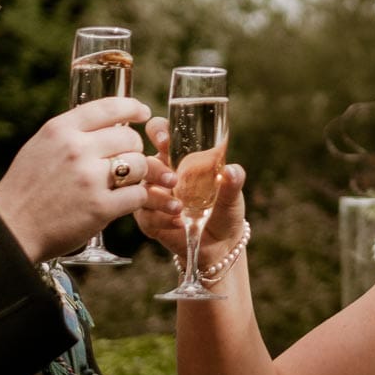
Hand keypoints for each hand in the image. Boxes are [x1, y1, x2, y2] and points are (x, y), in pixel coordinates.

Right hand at [0, 97, 151, 261]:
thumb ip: (71, 133)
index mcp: (60, 130)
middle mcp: (75, 149)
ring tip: (121, 183)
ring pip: (139, 164)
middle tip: (124, 162)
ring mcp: (89, 178)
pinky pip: (138, 194)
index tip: (143, 113)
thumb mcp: (40, 147)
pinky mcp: (100, 207)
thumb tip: (109, 122)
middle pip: (129, 138)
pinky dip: (134, 199)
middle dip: (132, 149)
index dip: (132, 108)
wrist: (10, 230)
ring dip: (136, 175)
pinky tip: (121, 201)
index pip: (108, 107)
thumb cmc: (26, 189)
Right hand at [136, 115, 247, 257]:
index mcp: (177, 157)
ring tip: (180, 208)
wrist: (220, 243)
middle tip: (173, 179)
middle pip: (143, 161)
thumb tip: (232, 171)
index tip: (165, 140)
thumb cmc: (223, 208)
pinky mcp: (149, 220)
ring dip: (159, 198)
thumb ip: (233, 181)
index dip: (158, 131)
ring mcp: (152, 196)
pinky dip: (162, 219)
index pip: (160, 133)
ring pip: (140, 190)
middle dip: (155, 169)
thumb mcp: (232, 194)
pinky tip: (179, 223)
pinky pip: (145, 216)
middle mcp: (160, 173)